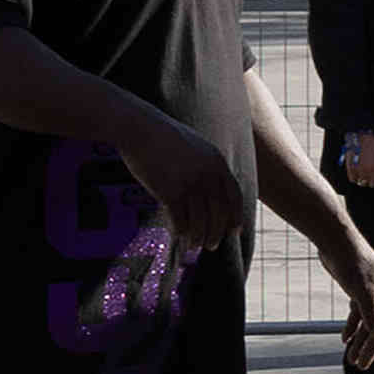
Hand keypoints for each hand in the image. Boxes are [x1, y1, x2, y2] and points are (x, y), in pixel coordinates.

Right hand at [115, 112, 244, 249]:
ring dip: (199, 237)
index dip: (235, 216)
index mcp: (217, 162)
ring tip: (194, 246)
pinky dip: (181, 232)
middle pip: (219, 212)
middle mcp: (207, 174)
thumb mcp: (195, 148)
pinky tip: (179, 237)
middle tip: (211, 246)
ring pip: (201, 219)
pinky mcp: (169, 190)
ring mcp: (189, 182)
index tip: (234, 231)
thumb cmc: (164, 138)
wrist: (139, 128)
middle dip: (217, 232)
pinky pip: (180, 219)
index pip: (234, 196)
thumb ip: (207, 166)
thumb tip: (211, 190)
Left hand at [329, 233, 373, 373]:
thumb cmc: (352, 262)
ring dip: (360, 341)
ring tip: (350, 358)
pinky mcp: (358, 290)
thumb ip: (372, 313)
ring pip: (369, 323)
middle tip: (360, 365)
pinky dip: (352, 327)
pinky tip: (344, 338)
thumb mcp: (362, 290)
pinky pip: (359, 314)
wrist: (337, 241)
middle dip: (372, 348)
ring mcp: (372, 293)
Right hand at [334, 131, 373, 192]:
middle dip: (371, 181)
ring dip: (362, 179)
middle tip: (368, 175)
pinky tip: (354, 170)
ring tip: (361, 170)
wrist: (360, 136)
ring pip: (363, 183)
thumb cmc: (371, 145)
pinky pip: (353, 180)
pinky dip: (353, 177)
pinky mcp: (352, 169)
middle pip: (373, 184)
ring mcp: (363, 170)